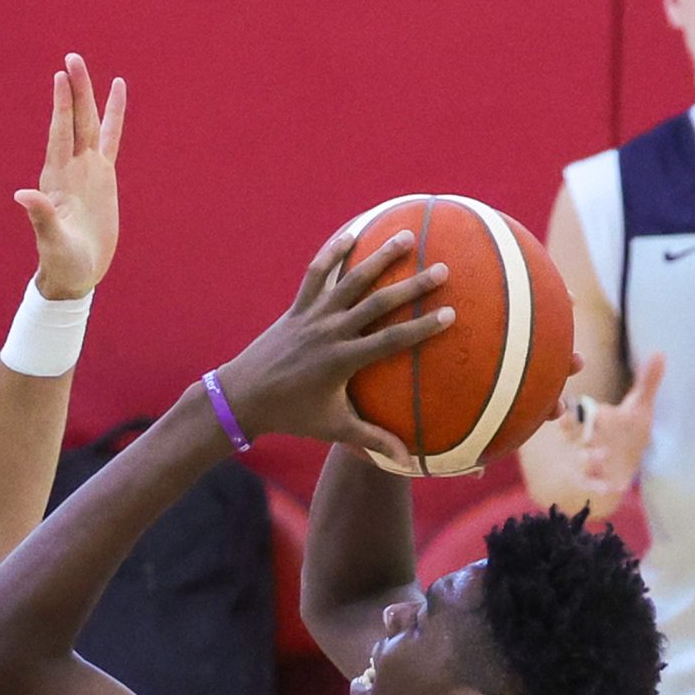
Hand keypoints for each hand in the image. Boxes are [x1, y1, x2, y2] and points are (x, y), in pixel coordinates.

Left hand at [14, 52, 126, 301]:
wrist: (77, 272)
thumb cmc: (62, 261)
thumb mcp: (52, 240)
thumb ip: (40, 217)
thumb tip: (22, 196)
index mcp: (57, 179)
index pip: (60, 134)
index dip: (61, 107)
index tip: (60, 78)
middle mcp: (71, 167)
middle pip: (75, 121)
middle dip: (74, 91)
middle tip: (72, 57)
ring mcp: (88, 169)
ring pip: (90, 124)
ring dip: (88, 96)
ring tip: (84, 66)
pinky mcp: (104, 176)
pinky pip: (110, 139)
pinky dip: (113, 116)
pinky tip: (117, 92)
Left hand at [211, 228, 450, 463]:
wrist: (243, 397)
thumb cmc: (292, 416)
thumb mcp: (333, 428)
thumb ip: (372, 438)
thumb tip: (407, 460)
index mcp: (343, 361)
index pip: (392, 341)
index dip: (422, 327)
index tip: (450, 314)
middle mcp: (330, 333)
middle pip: (378, 304)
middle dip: (412, 286)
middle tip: (442, 269)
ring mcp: (312, 317)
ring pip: (349, 280)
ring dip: (378, 257)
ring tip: (405, 236)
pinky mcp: (296, 308)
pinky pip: (316, 275)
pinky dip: (332, 253)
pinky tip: (352, 234)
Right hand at [570, 350, 663, 504]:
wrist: (622, 467)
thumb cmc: (627, 432)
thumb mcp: (639, 407)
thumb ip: (647, 382)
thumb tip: (661, 352)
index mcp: (591, 419)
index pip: (575, 410)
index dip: (568, 407)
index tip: (569, 405)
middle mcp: (583, 439)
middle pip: (573, 434)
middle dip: (576, 431)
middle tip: (584, 427)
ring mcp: (586, 461)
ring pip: (581, 459)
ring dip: (589, 458)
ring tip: (602, 454)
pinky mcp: (593, 481)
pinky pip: (591, 485)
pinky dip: (598, 487)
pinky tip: (613, 487)